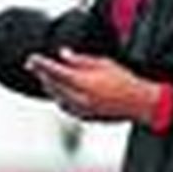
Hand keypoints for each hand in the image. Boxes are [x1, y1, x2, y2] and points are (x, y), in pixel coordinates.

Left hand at [25, 48, 162, 123]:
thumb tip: (64, 54)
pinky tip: (60, 92)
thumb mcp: (103, 63)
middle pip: (52, 85)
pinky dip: (60, 98)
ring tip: (44, 77)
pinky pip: (66, 107)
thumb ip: (80, 60)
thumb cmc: (126, 82)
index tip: (32, 58)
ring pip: (56, 98)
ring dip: (49, 87)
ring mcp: (81, 109)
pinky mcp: (85, 117)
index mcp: (82, 83)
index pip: (54, 71)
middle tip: (33, 65)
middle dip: (41, 74)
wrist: (140, 103)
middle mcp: (79, 98)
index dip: (41, 64)